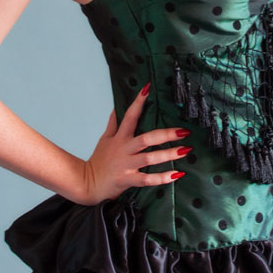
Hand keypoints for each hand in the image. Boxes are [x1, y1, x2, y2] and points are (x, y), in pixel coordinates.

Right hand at [79, 81, 191, 204]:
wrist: (87, 183)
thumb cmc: (99, 161)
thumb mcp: (104, 139)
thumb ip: (113, 123)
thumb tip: (117, 107)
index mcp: (120, 138)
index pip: (130, 116)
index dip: (138, 102)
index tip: (148, 89)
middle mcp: (125, 150)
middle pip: (146, 139)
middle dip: (166, 134)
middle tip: (183, 131)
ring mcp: (127, 165)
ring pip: (150, 158)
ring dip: (169, 154)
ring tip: (185, 150)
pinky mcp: (128, 180)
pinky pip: (147, 179)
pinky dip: (162, 178)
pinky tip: (176, 175)